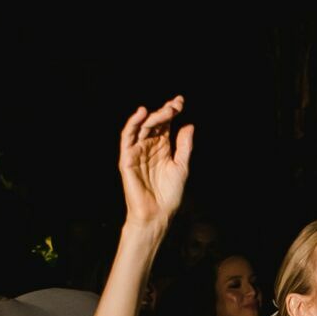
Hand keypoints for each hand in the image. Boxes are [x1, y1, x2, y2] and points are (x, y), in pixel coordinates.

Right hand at [118, 96, 193, 225]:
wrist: (157, 213)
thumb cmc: (169, 194)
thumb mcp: (182, 166)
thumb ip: (184, 146)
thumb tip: (189, 125)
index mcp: (162, 147)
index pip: (165, 124)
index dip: (172, 111)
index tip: (180, 102)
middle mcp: (149, 146)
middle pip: (154, 123)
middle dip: (165, 112)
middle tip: (176, 106)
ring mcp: (137, 151)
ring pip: (142, 127)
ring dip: (153, 116)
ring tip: (165, 111)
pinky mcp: (127, 158)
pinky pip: (127, 137)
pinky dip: (132, 123)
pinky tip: (142, 113)